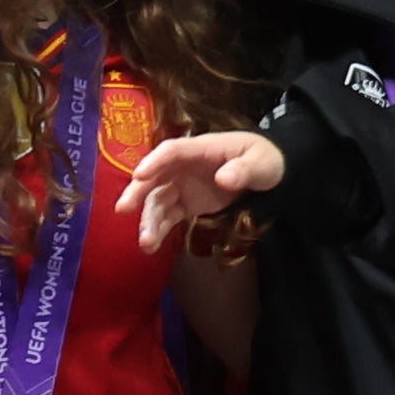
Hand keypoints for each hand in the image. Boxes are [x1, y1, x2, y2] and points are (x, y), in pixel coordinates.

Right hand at [118, 126, 284, 247]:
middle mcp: (184, 166)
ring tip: (145, 242)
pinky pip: (168, 215)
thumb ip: (245, 170)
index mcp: (201, 149)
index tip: (139, 176)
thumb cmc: (265, 159)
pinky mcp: (187, 204)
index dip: (154, 162)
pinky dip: (159, 229)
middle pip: (155, 176)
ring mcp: (183, 185)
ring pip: (158, 200)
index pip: (171, 152)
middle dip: (138, 192)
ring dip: (148, 219)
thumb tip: (223, 180)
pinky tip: (151, 245)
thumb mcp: (261, 162)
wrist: (271, 175)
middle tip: (123, 209)